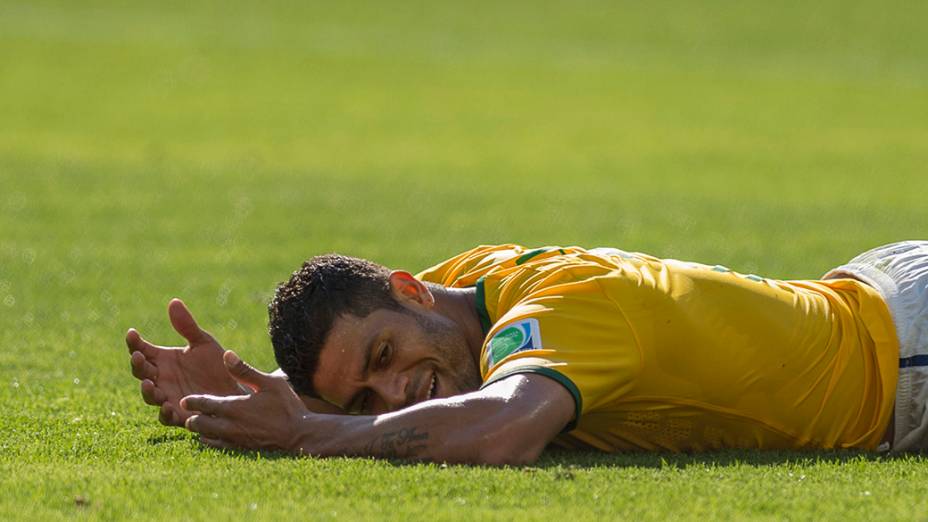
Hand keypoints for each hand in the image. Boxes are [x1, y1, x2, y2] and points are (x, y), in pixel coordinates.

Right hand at [126, 299, 246, 426]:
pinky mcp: (180, 415)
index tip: (132, 332)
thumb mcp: (203, 343)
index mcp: (163, 359)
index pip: (142, 349)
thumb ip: (187, 326)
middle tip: (139, 356)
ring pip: (150, 396)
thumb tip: (173, 301)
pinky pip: (167, 417)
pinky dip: (165, 413)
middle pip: (141, 372)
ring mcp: (168, 396)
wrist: (235, 388)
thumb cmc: (217, 365)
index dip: (134, 342)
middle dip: (138, 364)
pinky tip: (168, 406)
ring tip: (149, 383)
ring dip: (147, 390)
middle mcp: (161, 378)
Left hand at [182, 351, 310, 451]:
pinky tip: (214, 437)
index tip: (185, 400)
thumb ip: (245, 370)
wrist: (300, 436)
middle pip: (198, 424)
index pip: (204, 404)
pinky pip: (217, 447)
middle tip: (190, 413)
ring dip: (200, 431)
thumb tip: (227, 354)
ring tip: (199, 424)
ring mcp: (234, 440)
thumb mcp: (270, 383)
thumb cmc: (287, 406)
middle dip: (192, 418)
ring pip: (205, 437)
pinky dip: (211, 442)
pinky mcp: (240, 450)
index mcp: (234, 407)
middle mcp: (229, 426)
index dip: (192, 402)